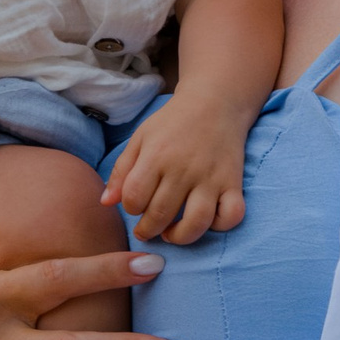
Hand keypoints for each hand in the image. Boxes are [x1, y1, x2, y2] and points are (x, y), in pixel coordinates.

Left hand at [101, 91, 249, 244]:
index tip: (136, 207)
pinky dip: (220, 226)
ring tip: (172, 233)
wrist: (216, 102)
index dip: (130, 209)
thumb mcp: (141, 138)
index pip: (134, 198)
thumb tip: (105, 203)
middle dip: (148, 230)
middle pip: (160, 215)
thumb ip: (121, 170)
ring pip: (196, 223)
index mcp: (157, 156)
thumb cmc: (173, 123)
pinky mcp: (233, 182)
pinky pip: (232, 216)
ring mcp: (211, 178)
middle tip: (148, 229)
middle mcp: (184, 169)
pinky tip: (206, 221)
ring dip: (180, 238)